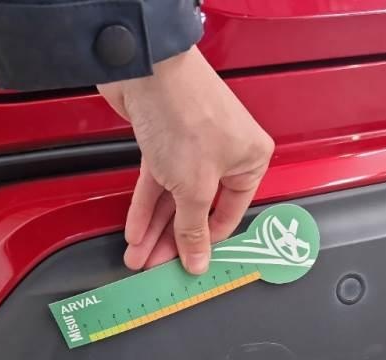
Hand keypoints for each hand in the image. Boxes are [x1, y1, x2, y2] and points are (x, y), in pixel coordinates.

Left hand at [98, 46, 273, 274]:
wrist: (147, 68)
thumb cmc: (187, 112)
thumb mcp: (195, 186)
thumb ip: (193, 228)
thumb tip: (199, 260)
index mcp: (250, 161)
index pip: (229, 214)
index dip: (206, 242)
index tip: (188, 265)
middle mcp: (225, 153)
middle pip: (197, 209)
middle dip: (172, 240)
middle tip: (156, 265)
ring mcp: (192, 146)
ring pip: (174, 197)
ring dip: (155, 228)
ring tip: (139, 256)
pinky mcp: (164, 139)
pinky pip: (157, 181)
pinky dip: (145, 205)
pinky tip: (134, 230)